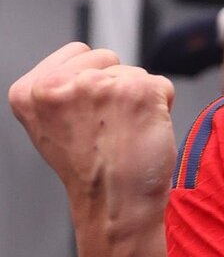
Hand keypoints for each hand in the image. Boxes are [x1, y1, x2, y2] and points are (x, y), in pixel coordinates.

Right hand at [8, 42, 175, 233]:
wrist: (114, 204)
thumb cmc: (90, 170)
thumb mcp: (50, 126)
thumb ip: (60, 89)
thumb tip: (86, 62)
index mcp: (29, 91)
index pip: (79, 51)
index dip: (92, 81)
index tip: (88, 117)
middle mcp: (58, 84)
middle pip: (108, 58)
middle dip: (115, 86)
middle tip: (107, 129)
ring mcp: (98, 85)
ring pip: (135, 73)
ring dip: (137, 99)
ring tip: (123, 134)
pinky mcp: (137, 91)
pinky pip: (162, 86)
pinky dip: (161, 107)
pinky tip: (143, 133)